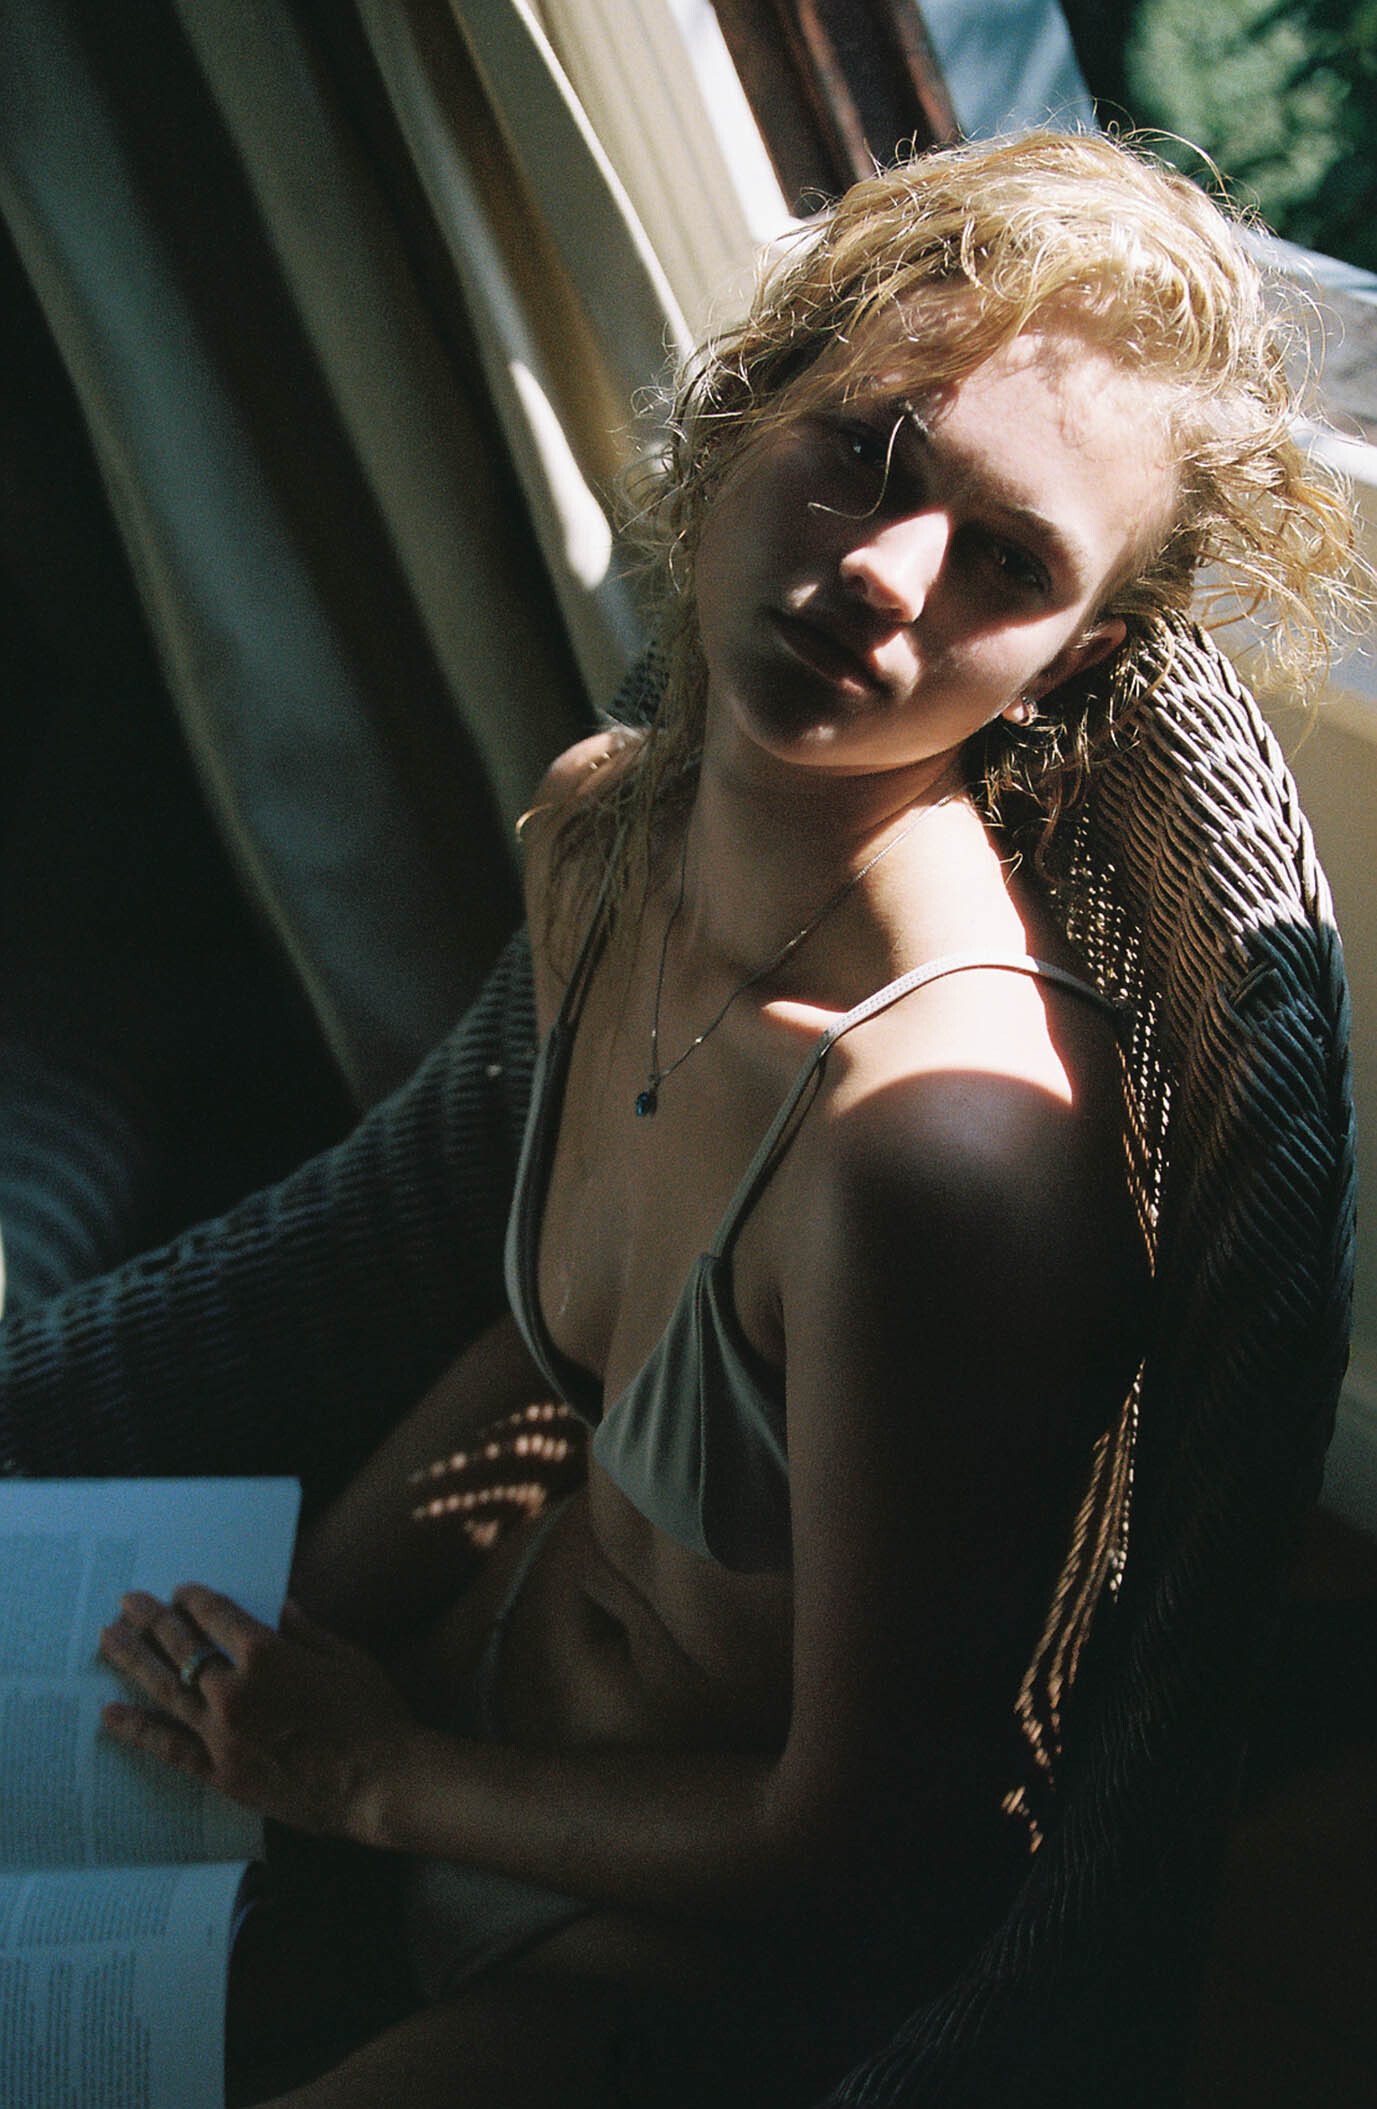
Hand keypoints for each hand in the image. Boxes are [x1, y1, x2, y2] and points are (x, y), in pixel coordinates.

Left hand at [99, 1584, 419, 1838]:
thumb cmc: (373, 1715)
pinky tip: (111, 1712)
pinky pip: (169, 1747)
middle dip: (153, 1619)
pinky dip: (138, 1729)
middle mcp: (235, 1690)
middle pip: (182, 1646)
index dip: (195, 1599)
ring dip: (133, 1660)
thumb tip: (281, 1606)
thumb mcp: (346, 1657)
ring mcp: (222, 1733)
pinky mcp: (220, 1772)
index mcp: (267, 1653)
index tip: (180, 1592)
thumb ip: (306, 1630)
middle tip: (128, 1602)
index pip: (216, 1615)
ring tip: (108, 1638)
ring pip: (165, 1689)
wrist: (380, 1782)